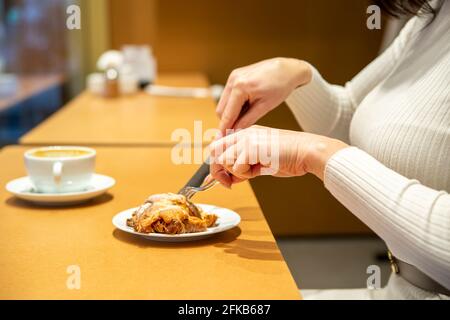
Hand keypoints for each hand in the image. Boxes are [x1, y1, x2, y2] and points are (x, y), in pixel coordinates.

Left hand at [209, 125, 347, 186]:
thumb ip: (242, 168)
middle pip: (214, 151)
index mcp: (245, 133)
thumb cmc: (288, 158)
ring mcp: (246, 139)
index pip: (218, 146)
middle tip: (230, 182)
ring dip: (236, 172)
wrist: (305, 152)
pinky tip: (260, 169)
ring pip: (224, 160)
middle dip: (219, 170)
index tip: (222, 179)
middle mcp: (243, 133)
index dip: (216, 165)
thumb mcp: (259, 162)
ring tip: (253, 172)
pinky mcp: (251, 147)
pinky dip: (245, 174)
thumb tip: (225, 180)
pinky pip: (237, 166)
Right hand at [216, 58, 311, 133]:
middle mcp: (233, 80)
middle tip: (237, 131)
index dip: (224, 128)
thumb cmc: (281, 86)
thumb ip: (247, 120)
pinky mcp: (235, 75)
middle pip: (221, 109)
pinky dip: (234, 104)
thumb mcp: (265, 107)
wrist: (287, 69)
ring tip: (246, 117)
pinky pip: (229, 94)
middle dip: (227, 121)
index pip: (227, 114)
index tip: (221, 140)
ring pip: (223, 102)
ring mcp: (233, 76)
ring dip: (230, 113)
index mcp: (240, 87)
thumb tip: (235, 131)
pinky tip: (246, 107)